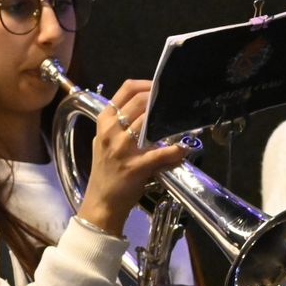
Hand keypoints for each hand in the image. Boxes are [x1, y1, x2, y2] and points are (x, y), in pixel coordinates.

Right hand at [77, 81, 187, 234]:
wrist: (101, 202)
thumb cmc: (105, 170)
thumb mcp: (103, 141)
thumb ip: (118, 123)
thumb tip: (145, 108)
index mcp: (104, 121)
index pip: (126, 89)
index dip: (147, 84)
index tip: (160, 87)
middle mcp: (111, 131)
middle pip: (140, 102)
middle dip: (160, 99)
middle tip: (174, 102)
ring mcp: (123, 149)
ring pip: (149, 123)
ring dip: (169, 121)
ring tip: (182, 120)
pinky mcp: (136, 166)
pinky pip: (160, 154)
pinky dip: (175, 151)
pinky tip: (184, 149)